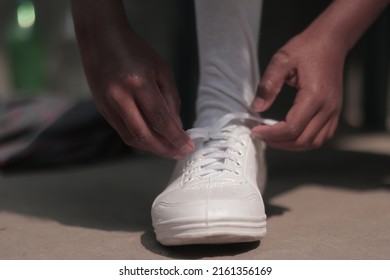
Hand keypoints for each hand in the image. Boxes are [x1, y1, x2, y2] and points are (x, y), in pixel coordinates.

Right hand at [75, 20, 193, 158]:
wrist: (101, 37)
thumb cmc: (135, 51)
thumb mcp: (161, 70)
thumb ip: (171, 99)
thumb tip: (177, 127)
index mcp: (138, 83)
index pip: (160, 120)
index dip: (176, 137)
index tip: (189, 147)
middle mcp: (120, 96)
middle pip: (144, 135)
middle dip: (165, 149)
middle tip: (180, 153)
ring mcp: (107, 104)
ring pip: (132, 138)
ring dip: (152, 148)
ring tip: (169, 150)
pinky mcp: (102, 108)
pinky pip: (123, 131)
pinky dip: (139, 140)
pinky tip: (153, 141)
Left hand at [252, 33, 345, 150]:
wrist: (331, 41)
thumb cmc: (306, 48)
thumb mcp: (282, 60)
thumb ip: (269, 84)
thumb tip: (257, 107)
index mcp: (315, 96)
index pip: (292, 128)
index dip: (271, 134)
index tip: (255, 130)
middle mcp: (328, 107)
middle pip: (302, 140)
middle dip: (279, 142)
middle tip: (261, 135)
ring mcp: (334, 111)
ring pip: (313, 142)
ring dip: (292, 145)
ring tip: (273, 138)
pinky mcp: (335, 112)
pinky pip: (321, 136)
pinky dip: (304, 141)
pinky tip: (290, 134)